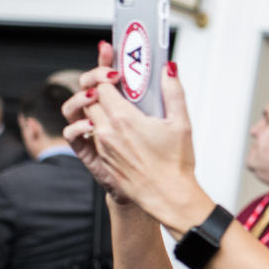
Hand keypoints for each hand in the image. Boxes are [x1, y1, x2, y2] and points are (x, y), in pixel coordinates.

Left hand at [62, 42, 211, 230]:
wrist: (168, 198)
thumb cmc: (175, 166)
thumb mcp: (181, 123)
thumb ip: (173, 91)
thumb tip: (169, 69)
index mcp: (123, 119)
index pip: (100, 85)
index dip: (106, 74)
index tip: (118, 75)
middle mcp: (107, 132)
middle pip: (88, 98)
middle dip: (97, 88)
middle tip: (113, 85)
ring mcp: (102, 147)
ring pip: (87, 117)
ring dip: (97, 108)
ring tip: (114, 106)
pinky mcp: (103, 160)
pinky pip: (92, 137)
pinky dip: (100, 128)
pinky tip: (117, 129)